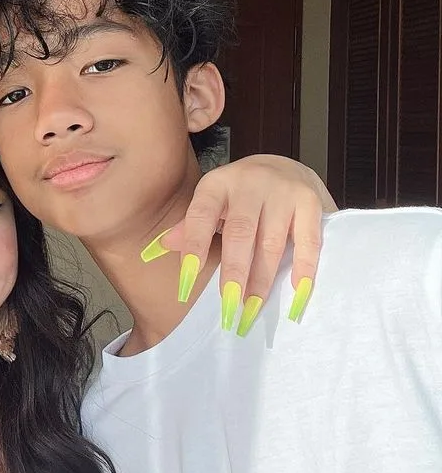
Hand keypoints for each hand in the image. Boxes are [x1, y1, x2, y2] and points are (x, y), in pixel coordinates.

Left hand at [153, 155, 332, 330]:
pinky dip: (303, 267)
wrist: (285, 166)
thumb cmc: (239, 195)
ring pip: (271, 241)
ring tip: (253, 307)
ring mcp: (283, 191)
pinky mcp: (310, 201)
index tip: (186, 280)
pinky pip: (308, 240)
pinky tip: (296, 290)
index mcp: (217, 185)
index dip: (193, 247)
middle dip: (234, 272)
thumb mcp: (211, 202)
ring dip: (262, 278)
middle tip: (228, 304)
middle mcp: (249, 184)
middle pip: (239, 233)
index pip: (201, 217)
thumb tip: (163, 246)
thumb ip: (191, 226)